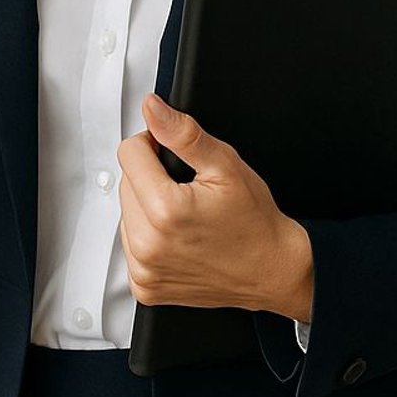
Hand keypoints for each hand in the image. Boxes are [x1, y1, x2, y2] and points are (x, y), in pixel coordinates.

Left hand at [116, 94, 314, 320]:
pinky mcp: (145, 287)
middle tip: (189, 190)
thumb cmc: (254, 222)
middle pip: (125, 182)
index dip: (154, 145)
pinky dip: (148, 236)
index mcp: (166, 211)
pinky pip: (130, 245)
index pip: (130, 152)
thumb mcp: (225, 165)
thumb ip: (182, 134)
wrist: (271, 270)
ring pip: (125, 213)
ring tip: (185, 215)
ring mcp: (145, 270)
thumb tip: (152, 109)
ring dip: (147, 207)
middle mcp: (149, 246)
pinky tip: (177, 237)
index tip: (175, 158)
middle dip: (151, 177)